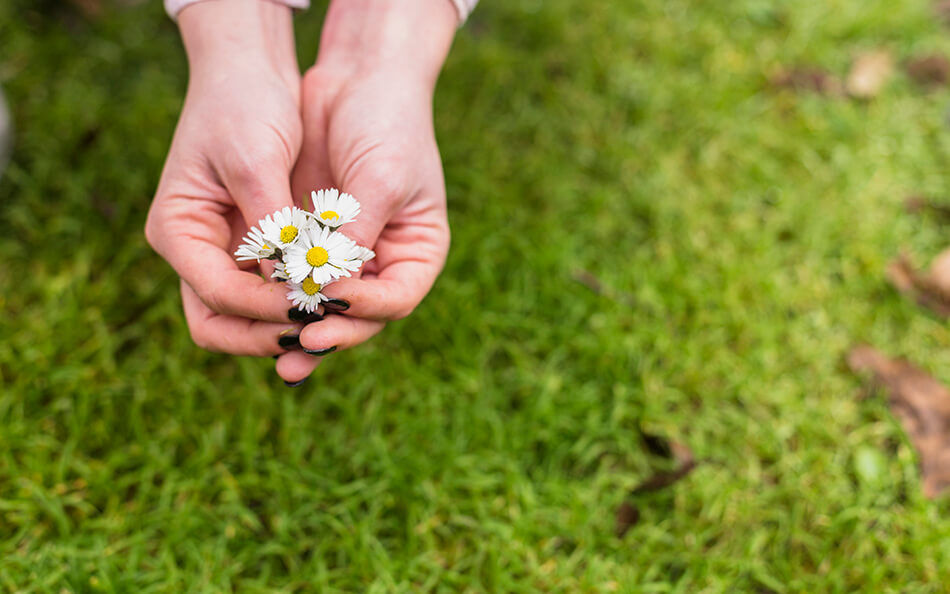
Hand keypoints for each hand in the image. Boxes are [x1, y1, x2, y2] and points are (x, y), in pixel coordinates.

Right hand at [146, 0, 306, 356]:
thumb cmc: (246, 105)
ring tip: (331, 320)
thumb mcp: (257, 162)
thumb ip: (274, 225)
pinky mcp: (248, 246)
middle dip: (266, 332)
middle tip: (319, 332)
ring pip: (243, 315)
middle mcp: (192, 249)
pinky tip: (331, 299)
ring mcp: (219, 251)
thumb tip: (298, 283)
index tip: (316, 303)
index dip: (268, 306)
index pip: (219, 294)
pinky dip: (294, 299)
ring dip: (283, 323)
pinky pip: (267, 290)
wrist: (250, 71)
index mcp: (177, 230)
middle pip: (219, 322)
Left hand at [275, 0, 457, 382]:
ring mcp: (346, 255)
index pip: (396, 299)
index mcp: (417, 252)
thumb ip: (354, 235)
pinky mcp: (311, 242)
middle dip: (330, 332)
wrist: (360, 79)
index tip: (329, 302)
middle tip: (299, 344)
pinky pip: (294, 278)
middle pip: (360, 315)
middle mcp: (384, 262)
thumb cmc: (387, 124)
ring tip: (279, 355)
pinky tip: (257, 312)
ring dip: (300, 327)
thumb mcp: (380, 179)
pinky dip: (279, 295)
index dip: (365, 309)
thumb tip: (323, 288)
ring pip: (324, 305)